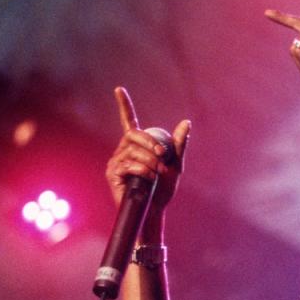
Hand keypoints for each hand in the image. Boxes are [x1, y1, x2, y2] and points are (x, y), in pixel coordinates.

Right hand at [105, 87, 190, 211]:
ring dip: (151, 162)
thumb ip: (178, 144)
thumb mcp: (175, 164)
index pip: (128, 121)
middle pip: (133, 135)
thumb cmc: (163, 189)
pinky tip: (148, 179)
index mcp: (136, 146)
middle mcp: (123, 150)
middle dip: (151, 143)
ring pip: (133, 151)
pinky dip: (143, 170)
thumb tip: (186, 122)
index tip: (119, 90)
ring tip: (158, 174)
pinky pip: (128, 164)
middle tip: (163, 157)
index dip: (124, 106)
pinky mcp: (112, 174)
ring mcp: (116, 162)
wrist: (155, 210)